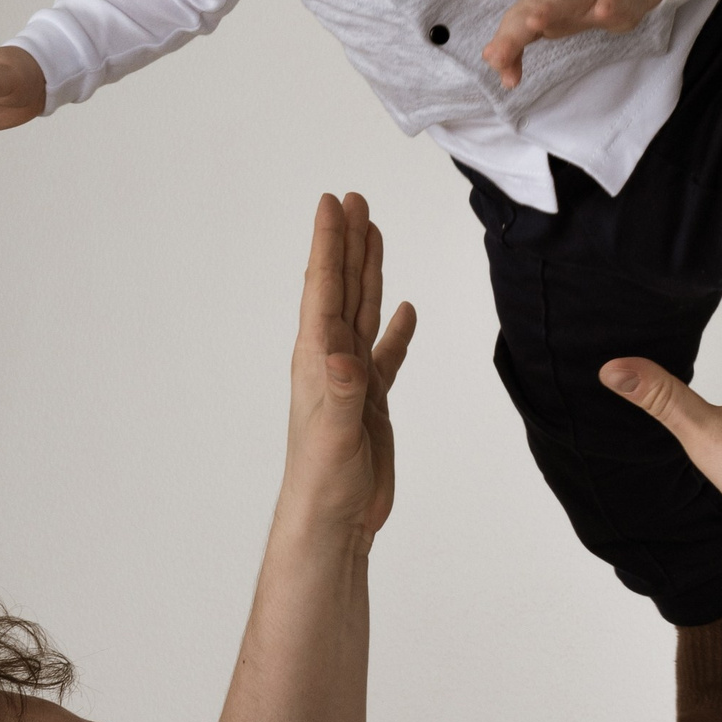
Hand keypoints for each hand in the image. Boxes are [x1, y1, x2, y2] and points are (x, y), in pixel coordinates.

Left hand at [281, 194, 416, 552]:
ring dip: (368, 273)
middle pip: (342, 289)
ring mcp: (352, 380)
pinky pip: (385, 354)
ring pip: (363, 312)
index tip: (332, 203)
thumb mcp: (336, 435)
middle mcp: (331, 361)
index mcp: (318, 360)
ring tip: (374, 234)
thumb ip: (342, 393)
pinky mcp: (370, 402)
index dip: (328, 245)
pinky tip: (404, 311)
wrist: (333, 521)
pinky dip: (395, 331)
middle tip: (354, 200)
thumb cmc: (325, 482)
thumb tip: (342, 357)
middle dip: (348, 244)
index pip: (323, 290)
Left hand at [481, 0, 667, 89]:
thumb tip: (496, 66)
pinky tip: (604, 11)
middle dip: (517, 26)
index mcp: (537, 0)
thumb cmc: (572, 4)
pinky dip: (607, 3)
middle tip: (501, 49)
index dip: (505, 42)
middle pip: (533, 7)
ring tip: (535, 21)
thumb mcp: (544, 25)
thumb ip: (518, 45)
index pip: (515, 22)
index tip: (496, 61)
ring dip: (549, 7)